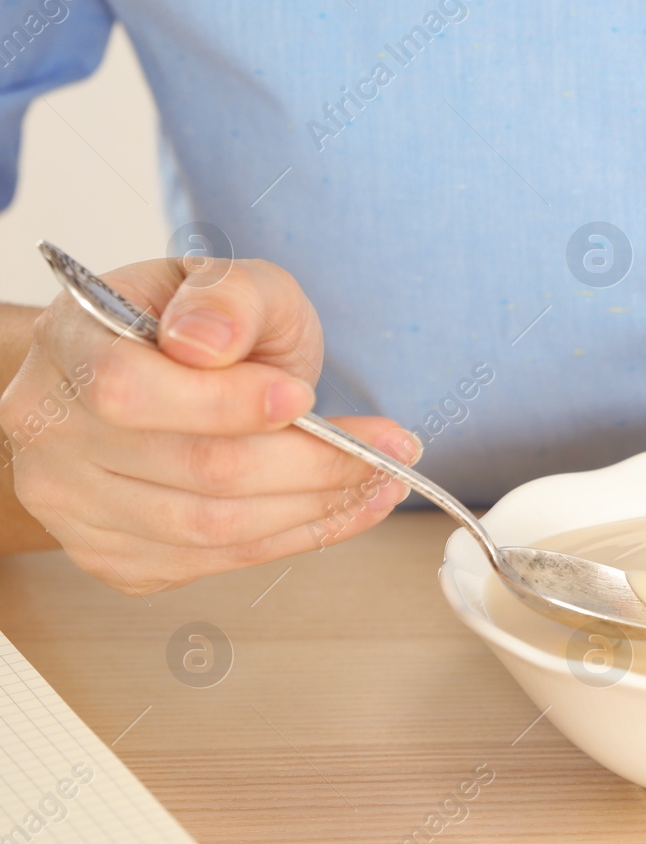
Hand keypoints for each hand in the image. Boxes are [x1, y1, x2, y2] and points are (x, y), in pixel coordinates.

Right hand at [0, 256, 418, 593]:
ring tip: (385, 480)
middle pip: (197, 471)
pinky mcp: (118, 558)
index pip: (133, 391)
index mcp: (70, 347)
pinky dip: (298, 537)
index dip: (229, 403)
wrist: (158, 374)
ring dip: (319, 508)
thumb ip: (230, 297)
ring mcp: (77, 507)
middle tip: (393, 447)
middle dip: (314, 464)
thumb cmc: (195, 324)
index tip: (306, 395)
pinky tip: (346, 507)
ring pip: (215, 531)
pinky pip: (220, 562)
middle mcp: (53, 435)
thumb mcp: (227, 281)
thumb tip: (209, 339)